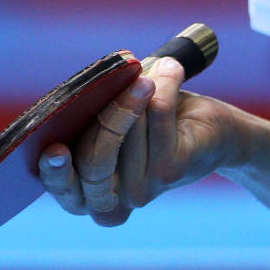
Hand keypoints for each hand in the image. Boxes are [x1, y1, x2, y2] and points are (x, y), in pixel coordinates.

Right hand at [38, 57, 230, 226]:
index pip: (66, 190)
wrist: (214, 131)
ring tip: (157, 70)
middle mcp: (114, 199)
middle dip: (108, 116)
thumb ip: (96, 114)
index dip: (56, 173)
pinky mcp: (170, 170)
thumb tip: (87, 92)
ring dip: (141, 89)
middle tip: (128, 80)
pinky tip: (171, 70)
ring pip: (127, 130)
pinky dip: (164, 83)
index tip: (54, 150)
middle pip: (94, 162)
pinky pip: (157, 114)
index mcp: (89, 191)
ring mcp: (142, 189)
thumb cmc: (157, 121)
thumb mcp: (118, 119)